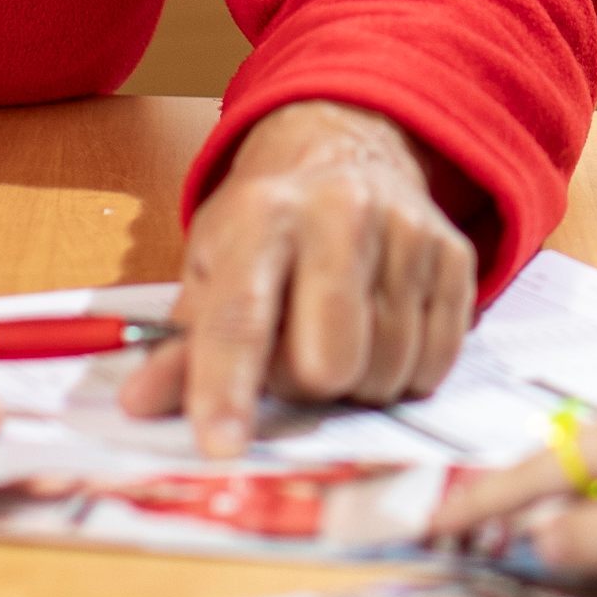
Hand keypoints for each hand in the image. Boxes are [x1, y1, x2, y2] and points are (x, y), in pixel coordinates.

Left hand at [118, 100, 477, 455]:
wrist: (349, 150)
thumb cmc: (269, 225)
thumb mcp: (213, 266)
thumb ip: (181, 344)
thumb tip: (141, 406)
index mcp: (261, 215)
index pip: (241, 317)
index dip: (226, 387)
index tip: (221, 446)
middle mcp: (339, 212)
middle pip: (327, 363)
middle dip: (305, 384)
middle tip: (293, 356)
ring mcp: (406, 231)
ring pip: (383, 373)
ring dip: (355, 382)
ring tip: (337, 335)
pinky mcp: (455, 254)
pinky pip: (432, 364)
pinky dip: (402, 369)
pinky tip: (382, 330)